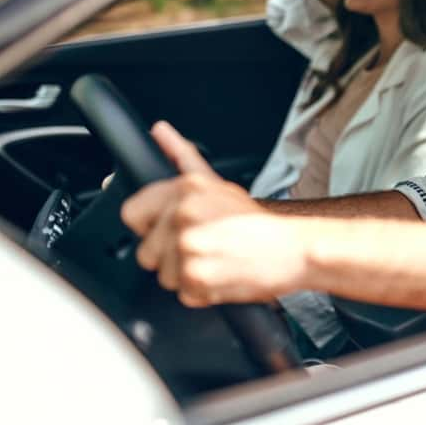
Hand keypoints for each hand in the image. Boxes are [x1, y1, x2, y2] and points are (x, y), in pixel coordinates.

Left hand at [121, 121, 310, 306]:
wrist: (294, 248)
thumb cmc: (256, 221)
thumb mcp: (216, 182)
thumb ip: (181, 156)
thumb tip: (159, 130)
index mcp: (185, 188)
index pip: (131, 213)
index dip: (151, 227)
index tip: (173, 230)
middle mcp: (183, 213)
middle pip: (146, 252)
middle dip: (172, 257)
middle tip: (206, 247)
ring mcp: (188, 245)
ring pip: (163, 276)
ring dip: (188, 277)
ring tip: (217, 261)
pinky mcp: (196, 276)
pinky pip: (182, 294)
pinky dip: (202, 292)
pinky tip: (223, 276)